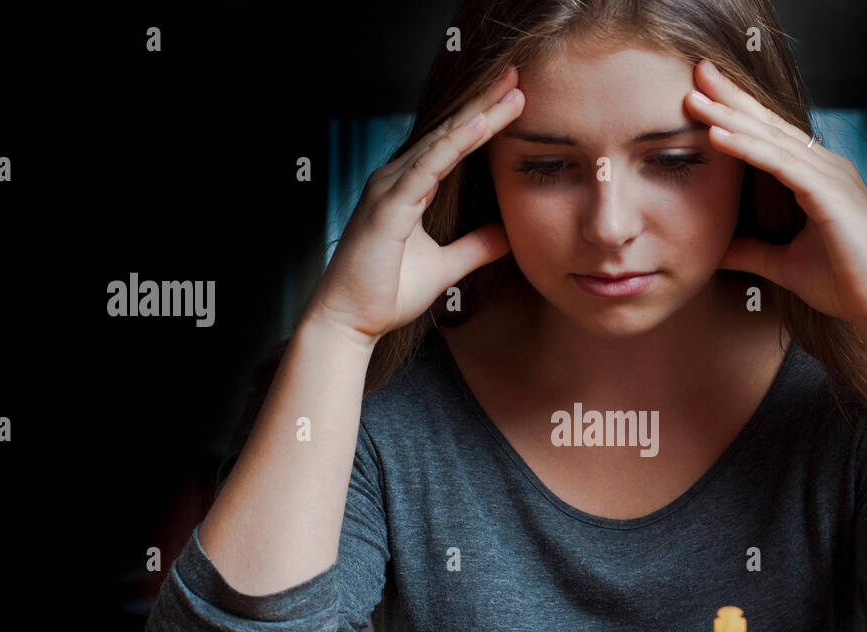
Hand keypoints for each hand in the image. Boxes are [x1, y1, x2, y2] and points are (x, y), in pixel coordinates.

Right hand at [305, 67, 524, 343]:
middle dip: (484, 103)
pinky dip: (454, 144)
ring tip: (509, 90)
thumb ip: (475, 247)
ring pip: (441, 142)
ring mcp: (388, 189)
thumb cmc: (386, 293)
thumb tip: (507, 233)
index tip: (516, 99)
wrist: (350, 321)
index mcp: (408, 188)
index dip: (483, 120)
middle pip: (449, 132)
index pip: (452, 145)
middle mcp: (396, 179)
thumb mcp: (445, 266)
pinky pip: (427, 168)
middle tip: (516, 75)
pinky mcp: (388, 207)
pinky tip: (480, 125)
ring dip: (477, 115)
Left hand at [685, 59, 866, 333]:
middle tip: (697, 71)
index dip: (738, 113)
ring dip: (730, 117)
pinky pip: (780, 163)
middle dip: (732, 98)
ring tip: (695, 98)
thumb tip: (717, 250)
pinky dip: (747, 147)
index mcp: (818, 178)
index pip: (771, 137)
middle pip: (770, 125)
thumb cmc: (846, 284)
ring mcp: (831, 176)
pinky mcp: (830, 193)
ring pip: (771, 139)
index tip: (703, 94)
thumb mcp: (784, 265)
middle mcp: (827, 168)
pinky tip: (717, 135)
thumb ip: (752, 251)